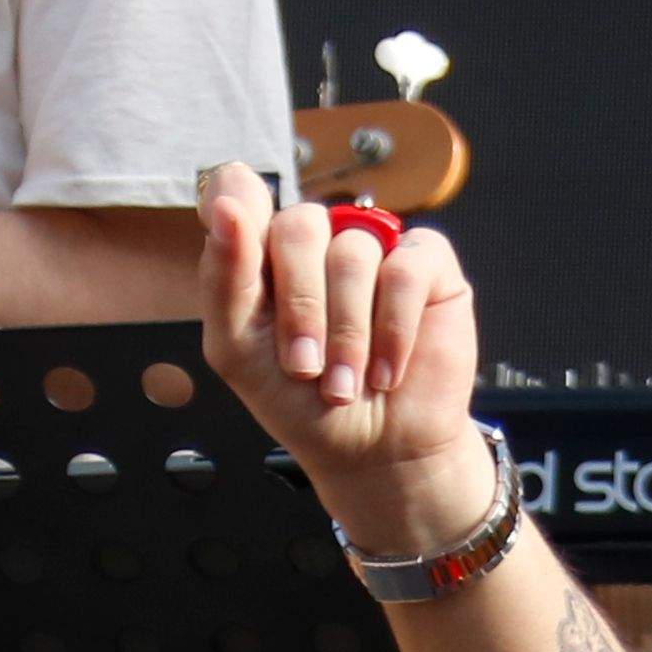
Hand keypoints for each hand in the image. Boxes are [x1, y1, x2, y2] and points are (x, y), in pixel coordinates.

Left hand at [196, 166, 493, 557]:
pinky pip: (407, 268)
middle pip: (300, 227)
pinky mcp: (427, 263)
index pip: (243, 200)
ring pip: (353, 253)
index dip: (237, 204)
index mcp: (264, 256)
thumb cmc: (302, 403)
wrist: (370, 452)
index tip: (230, 220)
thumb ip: (224, 278)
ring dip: (348, 333)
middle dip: (300, 308)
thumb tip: (225, 204)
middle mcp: (319, 242)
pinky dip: (393, 328)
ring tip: (345, 385)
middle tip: (304, 368)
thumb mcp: (239, 351)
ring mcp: (374, 246)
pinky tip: (386, 370)